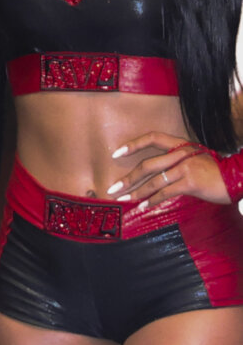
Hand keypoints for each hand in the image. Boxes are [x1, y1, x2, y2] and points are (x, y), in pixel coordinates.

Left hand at [108, 132, 228, 208]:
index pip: (152, 138)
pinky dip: (152, 200)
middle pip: (147, 165)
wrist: (238, 178)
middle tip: (113, 188)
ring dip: (137, 192)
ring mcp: (185, 167)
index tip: (115, 153)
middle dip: (128, 178)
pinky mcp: (189, 182)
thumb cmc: (216, 172)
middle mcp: (181, 153)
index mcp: (181, 145)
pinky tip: (143, 206)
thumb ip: (176, 162)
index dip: (133, 144)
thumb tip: (155, 175)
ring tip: (125, 200)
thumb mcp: (196, 159)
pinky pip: (165, 192)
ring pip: (154, 181)